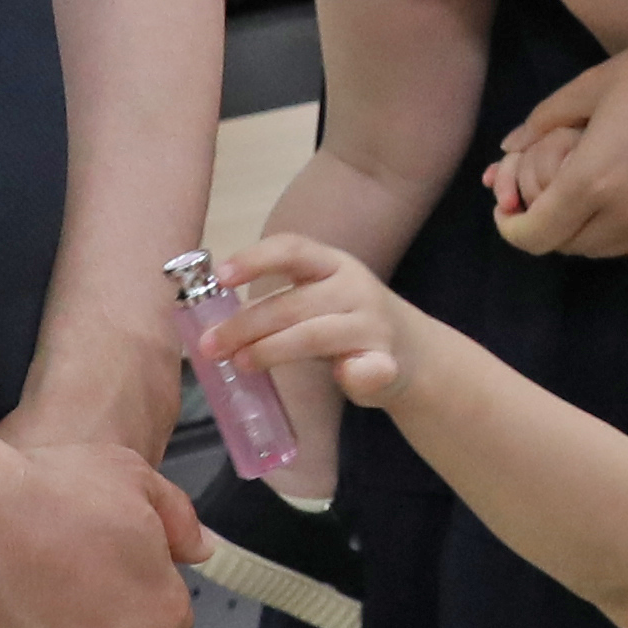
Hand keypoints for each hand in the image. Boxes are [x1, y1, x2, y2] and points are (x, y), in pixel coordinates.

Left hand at [214, 230, 413, 401]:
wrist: (415, 354)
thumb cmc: (350, 324)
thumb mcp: (320, 301)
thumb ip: (278, 308)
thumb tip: (216, 328)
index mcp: (332, 265)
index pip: (292, 249)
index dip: (256, 258)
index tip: (222, 276)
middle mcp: (354, 288)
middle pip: (293, 303)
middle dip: (246, 325)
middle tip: (211, 345)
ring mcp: (372, 325)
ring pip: (315, 335)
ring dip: (273, 350)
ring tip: (241, 363)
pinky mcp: (386, 363)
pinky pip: (366, 369)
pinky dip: (353, 375)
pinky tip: (342, 378)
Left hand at [488, 20, 627, 256]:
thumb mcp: (591, 86)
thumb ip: (542, 121)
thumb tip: (507, 148)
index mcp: (590, 181)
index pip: (534, 235)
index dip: (510, 228)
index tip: (505, 206)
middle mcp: (620, 215)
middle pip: (562, 247)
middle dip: (540, 227)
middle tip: (535, 195)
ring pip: (595, 249)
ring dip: (575, 231)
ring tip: (573, 194)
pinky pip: (627, 242)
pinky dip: (607, 229)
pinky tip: (610, 194)